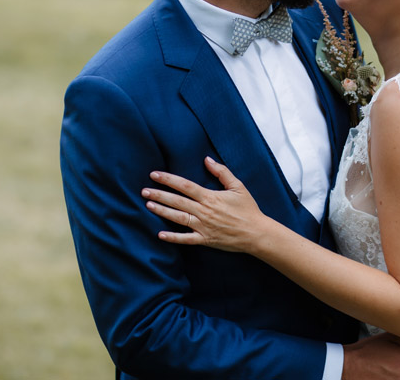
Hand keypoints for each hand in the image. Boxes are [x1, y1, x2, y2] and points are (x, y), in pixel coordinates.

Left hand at [142, 157, 265, 252]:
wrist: (256, 233)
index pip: (185, 186)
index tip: (154, 174)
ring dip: (162, 211)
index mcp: (210, 197)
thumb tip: (207, 159)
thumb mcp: (238, 186)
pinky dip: (173, 237)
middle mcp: (204, 211)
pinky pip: (186, 239)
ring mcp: (203, 227)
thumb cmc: (248, 209)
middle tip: (143, 190)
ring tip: (148, 205)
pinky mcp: (205, 240)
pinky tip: (160, 234)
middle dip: (159, 194)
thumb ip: (222, 172)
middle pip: (177, 201)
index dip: (168, 179)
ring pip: (178, 218)